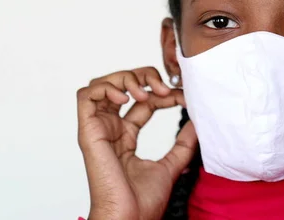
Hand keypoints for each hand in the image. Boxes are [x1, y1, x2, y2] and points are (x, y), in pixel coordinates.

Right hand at [77, 67, 196, 219]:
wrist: (130, 219)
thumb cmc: (143, 202)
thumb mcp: (172, 164)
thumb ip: (184, 143)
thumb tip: (197, 121)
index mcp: (126, 137)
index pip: (143, 102)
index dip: (162, 93)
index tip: (183, 97)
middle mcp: (111, 129)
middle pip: (121, 86)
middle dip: (144, 77)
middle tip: (165, 89)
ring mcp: (98, 129)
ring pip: (101, 84)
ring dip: (126, 79)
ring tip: (146, 93)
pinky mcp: (88, 132)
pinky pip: (86, 96)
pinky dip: (106, 88)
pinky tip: (128, 99)